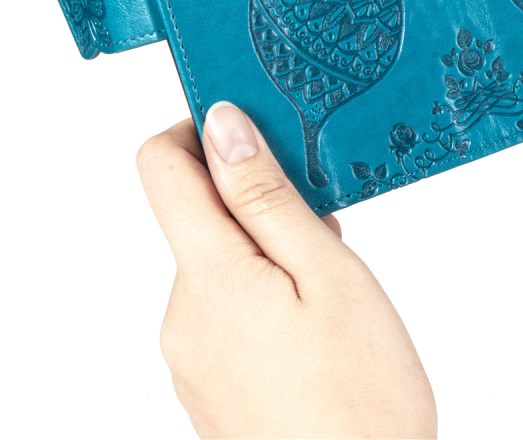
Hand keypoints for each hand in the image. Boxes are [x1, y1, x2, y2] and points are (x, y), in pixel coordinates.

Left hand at [137, 102, 436, 438]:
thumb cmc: (362, 398)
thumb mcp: (327, 274)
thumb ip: (264, 196)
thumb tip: (222, 124)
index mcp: (207, 277)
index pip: (160, 166)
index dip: (201, 129)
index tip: (257, 128)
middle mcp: (182, 314)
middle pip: (197, 214)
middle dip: (256, 197)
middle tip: (326, 220)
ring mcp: (191, 354)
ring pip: (218, 261)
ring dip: (268, 247)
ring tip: (331, 282)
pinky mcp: (210, 381)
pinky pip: (225, 306)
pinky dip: (265, 290)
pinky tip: (317, 322)